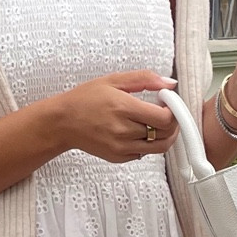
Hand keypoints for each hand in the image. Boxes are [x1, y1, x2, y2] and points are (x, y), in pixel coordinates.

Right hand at [51, 70, 178, 161]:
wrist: (62, 122)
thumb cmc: (85, 99)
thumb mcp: (114, 80)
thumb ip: (145, 79)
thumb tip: (170, 83)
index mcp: (124, 108)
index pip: (164, 118)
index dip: (174, 111)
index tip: (169, 103)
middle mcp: (123, 131)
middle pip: (165, 134)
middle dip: (173, 123)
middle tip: (167, 112)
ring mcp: (121, 147)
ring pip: (159, 148)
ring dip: (165, 136)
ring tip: (158, 123)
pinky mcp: (118, 158)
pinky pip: (144, 153)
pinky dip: (148, 144)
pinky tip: (139, 132)